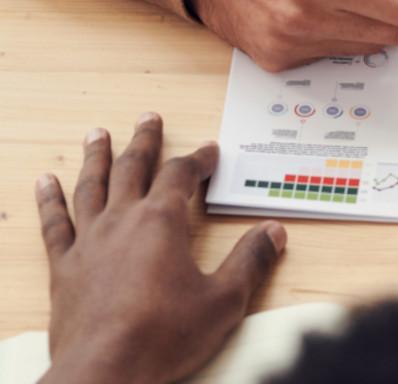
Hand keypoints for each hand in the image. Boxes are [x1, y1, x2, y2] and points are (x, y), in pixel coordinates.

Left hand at [36, 113, 286, 383]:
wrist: (105, 372)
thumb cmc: (164, 336)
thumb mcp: (224, 301)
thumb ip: (250, 262)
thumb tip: (273, 232)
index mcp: (163, 223)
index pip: (182, 175)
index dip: (198, 159)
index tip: (210, 151)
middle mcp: (123, 222)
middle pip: (134, 168)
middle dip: (145, 141)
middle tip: (149, 118)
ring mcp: (89, 242)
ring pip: (92, 186)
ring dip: (97, 157)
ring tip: (98, 133)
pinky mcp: (64, 268)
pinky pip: (55, 224)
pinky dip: (50, 200)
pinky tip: (45, 182)